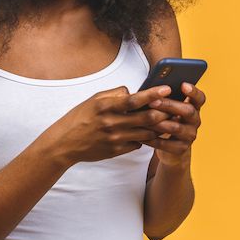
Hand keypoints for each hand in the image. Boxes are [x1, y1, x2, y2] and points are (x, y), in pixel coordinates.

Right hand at [44, 85, 173, 165]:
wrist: (64, 143)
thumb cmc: (80, 117)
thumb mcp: (94, 99)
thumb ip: (115, 94)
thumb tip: (134, 91)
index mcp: (106, 106)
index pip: (135, 99)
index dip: (153, 94)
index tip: (167, 88)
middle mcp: (111, 122)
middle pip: (146, 117)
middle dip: (164, 112)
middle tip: (175, 107)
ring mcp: (115, 138)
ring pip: (147, 133)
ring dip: (159, 127)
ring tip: (168, 120)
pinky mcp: (116, 151)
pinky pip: (138, 144)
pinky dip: (145, 138)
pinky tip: (148, 133)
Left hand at [142, 82, 205, 166]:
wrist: (169, 148)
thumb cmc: (165, 121)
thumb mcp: (166, 109)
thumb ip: (163, 99)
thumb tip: (150, 89)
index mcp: (193, 107)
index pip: (199, 98)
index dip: (193, 92)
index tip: (183, 85)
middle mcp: (195, 121)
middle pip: (188, 111)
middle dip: (169, 105)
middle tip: (153, 102)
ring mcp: (190, 135)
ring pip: (176, 127)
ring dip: (159, 123)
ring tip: (145, 120)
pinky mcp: (181, 148)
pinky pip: (167, 144)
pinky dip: (153, 140)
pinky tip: (141, 136)